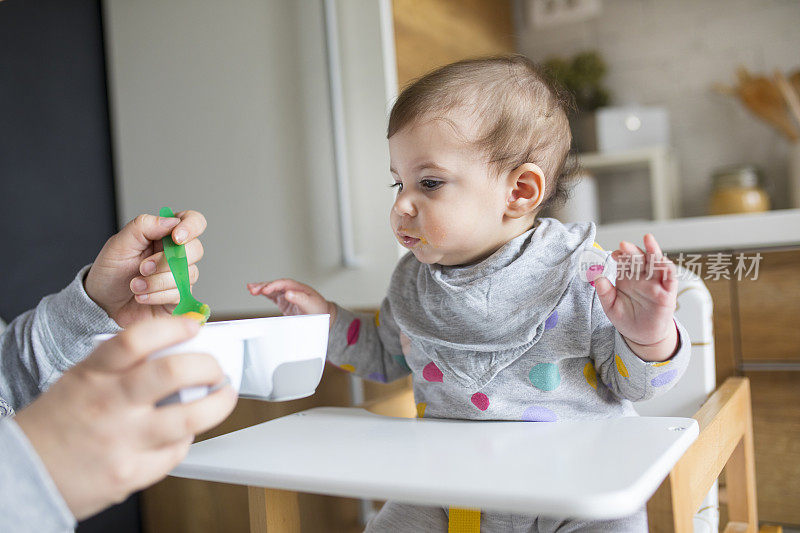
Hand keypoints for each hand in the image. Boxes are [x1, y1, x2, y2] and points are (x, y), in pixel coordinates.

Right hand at [14, 317, 236, 520]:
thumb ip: (122, 365)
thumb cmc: (58, 423)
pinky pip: (176, 453)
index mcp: (94, 374)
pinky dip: (186, 440)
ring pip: (189, 418)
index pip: (136, 339)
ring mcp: (122, 440)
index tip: (193, 326)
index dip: (172, 327)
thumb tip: (177, 348)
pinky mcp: (131, 473)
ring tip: (222, 396)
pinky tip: (182, 433)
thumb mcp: (81, 379)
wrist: (23, 475)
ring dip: (218, 404)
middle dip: (208, 366)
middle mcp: (110, 404)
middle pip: (173, 372)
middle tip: (216, 369)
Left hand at [85, 211, 205, 327]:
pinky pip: (181, 294)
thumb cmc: (110, 272)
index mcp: (164, 234)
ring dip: (157, 281)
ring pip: (187, 274)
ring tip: (135, 285)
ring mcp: (181, 276)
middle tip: (142, 267)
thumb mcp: (119, 244)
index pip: (193, 221)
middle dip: (166, 261)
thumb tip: (172, 221)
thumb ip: (144, 226)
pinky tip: (142, 296)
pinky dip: (157, 295)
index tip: (176, 238)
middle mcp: (177, 253)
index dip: (191, 227)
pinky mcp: (180, 296)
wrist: (103, 305)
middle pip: (196, 249)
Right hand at [247, 279, 335, 327]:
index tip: (265, 290)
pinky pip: (272, 296)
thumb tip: (288, 293)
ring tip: (250, 289)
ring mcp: (287, 295)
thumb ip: (300, 298)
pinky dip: (264, 294)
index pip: (283, 284)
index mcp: (298, 287)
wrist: (323, 316)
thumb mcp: (311, 304)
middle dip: (264, 285)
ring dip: (261, 289)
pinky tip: (255, 293)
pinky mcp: (284, 302)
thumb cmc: (319, 310)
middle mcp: (291, 289)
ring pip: (272, 289)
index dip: (273, 285)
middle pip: (275, 284)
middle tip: (252, 288)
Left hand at [593, 234, 678, 361]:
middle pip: (639, 258)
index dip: (620, 255)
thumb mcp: (611, 307)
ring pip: (657, 262)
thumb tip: (597, 277)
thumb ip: (605, 293)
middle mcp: (642, 277)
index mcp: (628, 277)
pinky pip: (670, 277)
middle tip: (624, 245)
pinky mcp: (668, 293)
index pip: (625, 261)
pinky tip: (661, 259)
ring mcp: (656, 283)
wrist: (641, 336)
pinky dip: (667, 267)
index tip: (613, 254)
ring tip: (648, 240)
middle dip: (633, 250)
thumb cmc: (627, 318)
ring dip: (653, 250)